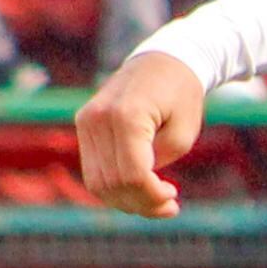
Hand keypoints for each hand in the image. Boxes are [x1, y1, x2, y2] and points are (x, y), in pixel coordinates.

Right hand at [76, 50, 211, 216]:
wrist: (163, 60)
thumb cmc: (181, 96)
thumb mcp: (183, 135)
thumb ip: (158, 165)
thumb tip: (138, 191)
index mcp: (126, 116)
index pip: (132, 175)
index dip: (152, 198)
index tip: (174, 198)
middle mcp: (98, 118)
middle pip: (112, 183)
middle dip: (142, 204)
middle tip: (169, 206)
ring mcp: (86, 121)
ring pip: (97, 183)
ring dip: (127, 201)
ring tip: (156, 201)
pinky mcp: (83, 125)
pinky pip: (93, 170)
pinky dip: (115, 187)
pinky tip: (140, 189)